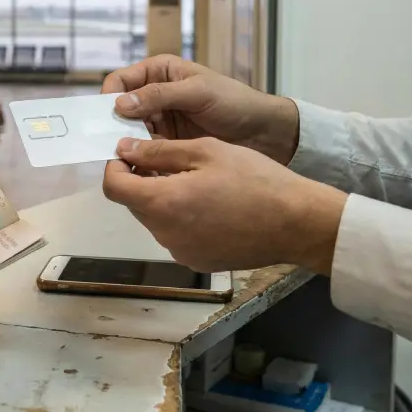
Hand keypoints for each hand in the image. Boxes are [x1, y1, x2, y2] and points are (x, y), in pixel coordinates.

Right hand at [103, 55, 300, 164]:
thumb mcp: (198, 92)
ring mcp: (159, 122)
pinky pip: (144, 151)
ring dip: (126, 144)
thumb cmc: (233, 102)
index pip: (120, 81)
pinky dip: (140, 159)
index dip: (108, 97)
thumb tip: (119, 104)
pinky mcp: (167, 145)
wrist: (263, 133)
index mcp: (158, 72)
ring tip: (124, 160)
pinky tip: (138, 169)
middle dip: (114, 125)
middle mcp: (153, 96)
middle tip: (110, 145)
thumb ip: (159, 96)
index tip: (105, 118)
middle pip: (120, 110)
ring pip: (129, 132)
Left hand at [103, 137, 346, 274]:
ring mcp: (181, 252)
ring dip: (164, 200)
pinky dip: (183, 219)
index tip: (130, 153)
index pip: (114, 187)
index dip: (116, 167)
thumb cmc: (255, 179)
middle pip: (135, 204)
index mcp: (162, 203)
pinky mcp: (199, 261)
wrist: (296, 223)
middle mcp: (165, 234)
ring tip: (198, 182)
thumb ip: (159, 152)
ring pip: (156, 220)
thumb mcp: (206, 151)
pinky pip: (177, 236)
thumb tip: (125, 150)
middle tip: (171, 161)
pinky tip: (212, 205)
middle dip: (143, 181)